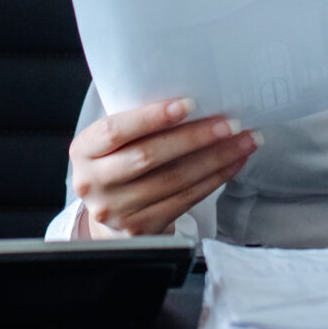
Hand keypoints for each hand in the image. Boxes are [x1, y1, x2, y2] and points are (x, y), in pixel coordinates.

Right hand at [70, 98, 258, 238]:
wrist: (109, 210)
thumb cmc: (118, 159)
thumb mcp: (113, 139)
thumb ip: (137, 121)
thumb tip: (192, 100)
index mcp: (83, 150)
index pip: (115, 131)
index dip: (152, 117)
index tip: (189, 104)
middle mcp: (94, 183)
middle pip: (149, 157)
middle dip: (195, 138)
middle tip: (230, 123)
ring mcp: (116, 210)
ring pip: (174, 181)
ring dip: (215, 159)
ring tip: (243, 141)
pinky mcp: (141, 228)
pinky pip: (185, 200)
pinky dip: (214, 180)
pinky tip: (232, 164)